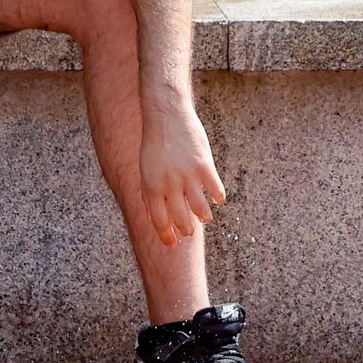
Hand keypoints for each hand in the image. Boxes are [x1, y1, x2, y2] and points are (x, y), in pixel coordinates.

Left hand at [138, 106, 225, 247]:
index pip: (159, 221)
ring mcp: (187, 176)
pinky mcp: (204, 166)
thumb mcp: (145, 170)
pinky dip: (218, 198)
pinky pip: (215, 190)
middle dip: (186, 230)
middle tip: (190, 232)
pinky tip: (216, 199)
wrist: (166, 117)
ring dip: (204, 218)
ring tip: (204, 219)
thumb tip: (154, 217)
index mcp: (151, 187)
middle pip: (181, 219)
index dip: (166, 236)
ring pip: (200, 209)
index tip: (173, 245)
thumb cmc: (155, 145)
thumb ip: (149, 193)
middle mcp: (169, 185)